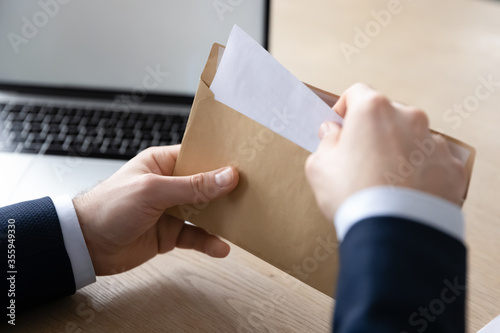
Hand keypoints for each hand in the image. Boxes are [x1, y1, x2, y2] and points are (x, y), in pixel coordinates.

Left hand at [73, 145, 238, 275]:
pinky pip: (195, 236)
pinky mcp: (170, 234)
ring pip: (205, 212)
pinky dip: (208, 242)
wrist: (85, 245)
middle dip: (226, 191)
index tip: (245, 165)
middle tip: (253, 193)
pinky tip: (220, 247)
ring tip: (242, 222)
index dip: (220, 161)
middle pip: (206, 185)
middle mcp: (169, 184)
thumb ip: (193, 186)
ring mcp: (171, 210)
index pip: (198, 157)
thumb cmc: (109, 206)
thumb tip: (227, 176)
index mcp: (163, 163)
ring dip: (222, 218)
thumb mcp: (153, 191)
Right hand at [305, 83, 465, 220]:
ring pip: (411, 140)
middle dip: (373, 133)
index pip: (356, 93)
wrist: (394, 233)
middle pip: (387, 116)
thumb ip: (325, 142)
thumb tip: (332, 132)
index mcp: (373, 110)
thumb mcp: (320, 167)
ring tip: (385, 183)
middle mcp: (409, 118)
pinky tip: (406, 194)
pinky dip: (420, 173)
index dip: (344, 110)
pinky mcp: (451, 168)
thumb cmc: (352, 195)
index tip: (339, 128)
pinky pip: (431, 164)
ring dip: (398, 152)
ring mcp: (434, 143)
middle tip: (360, 160)